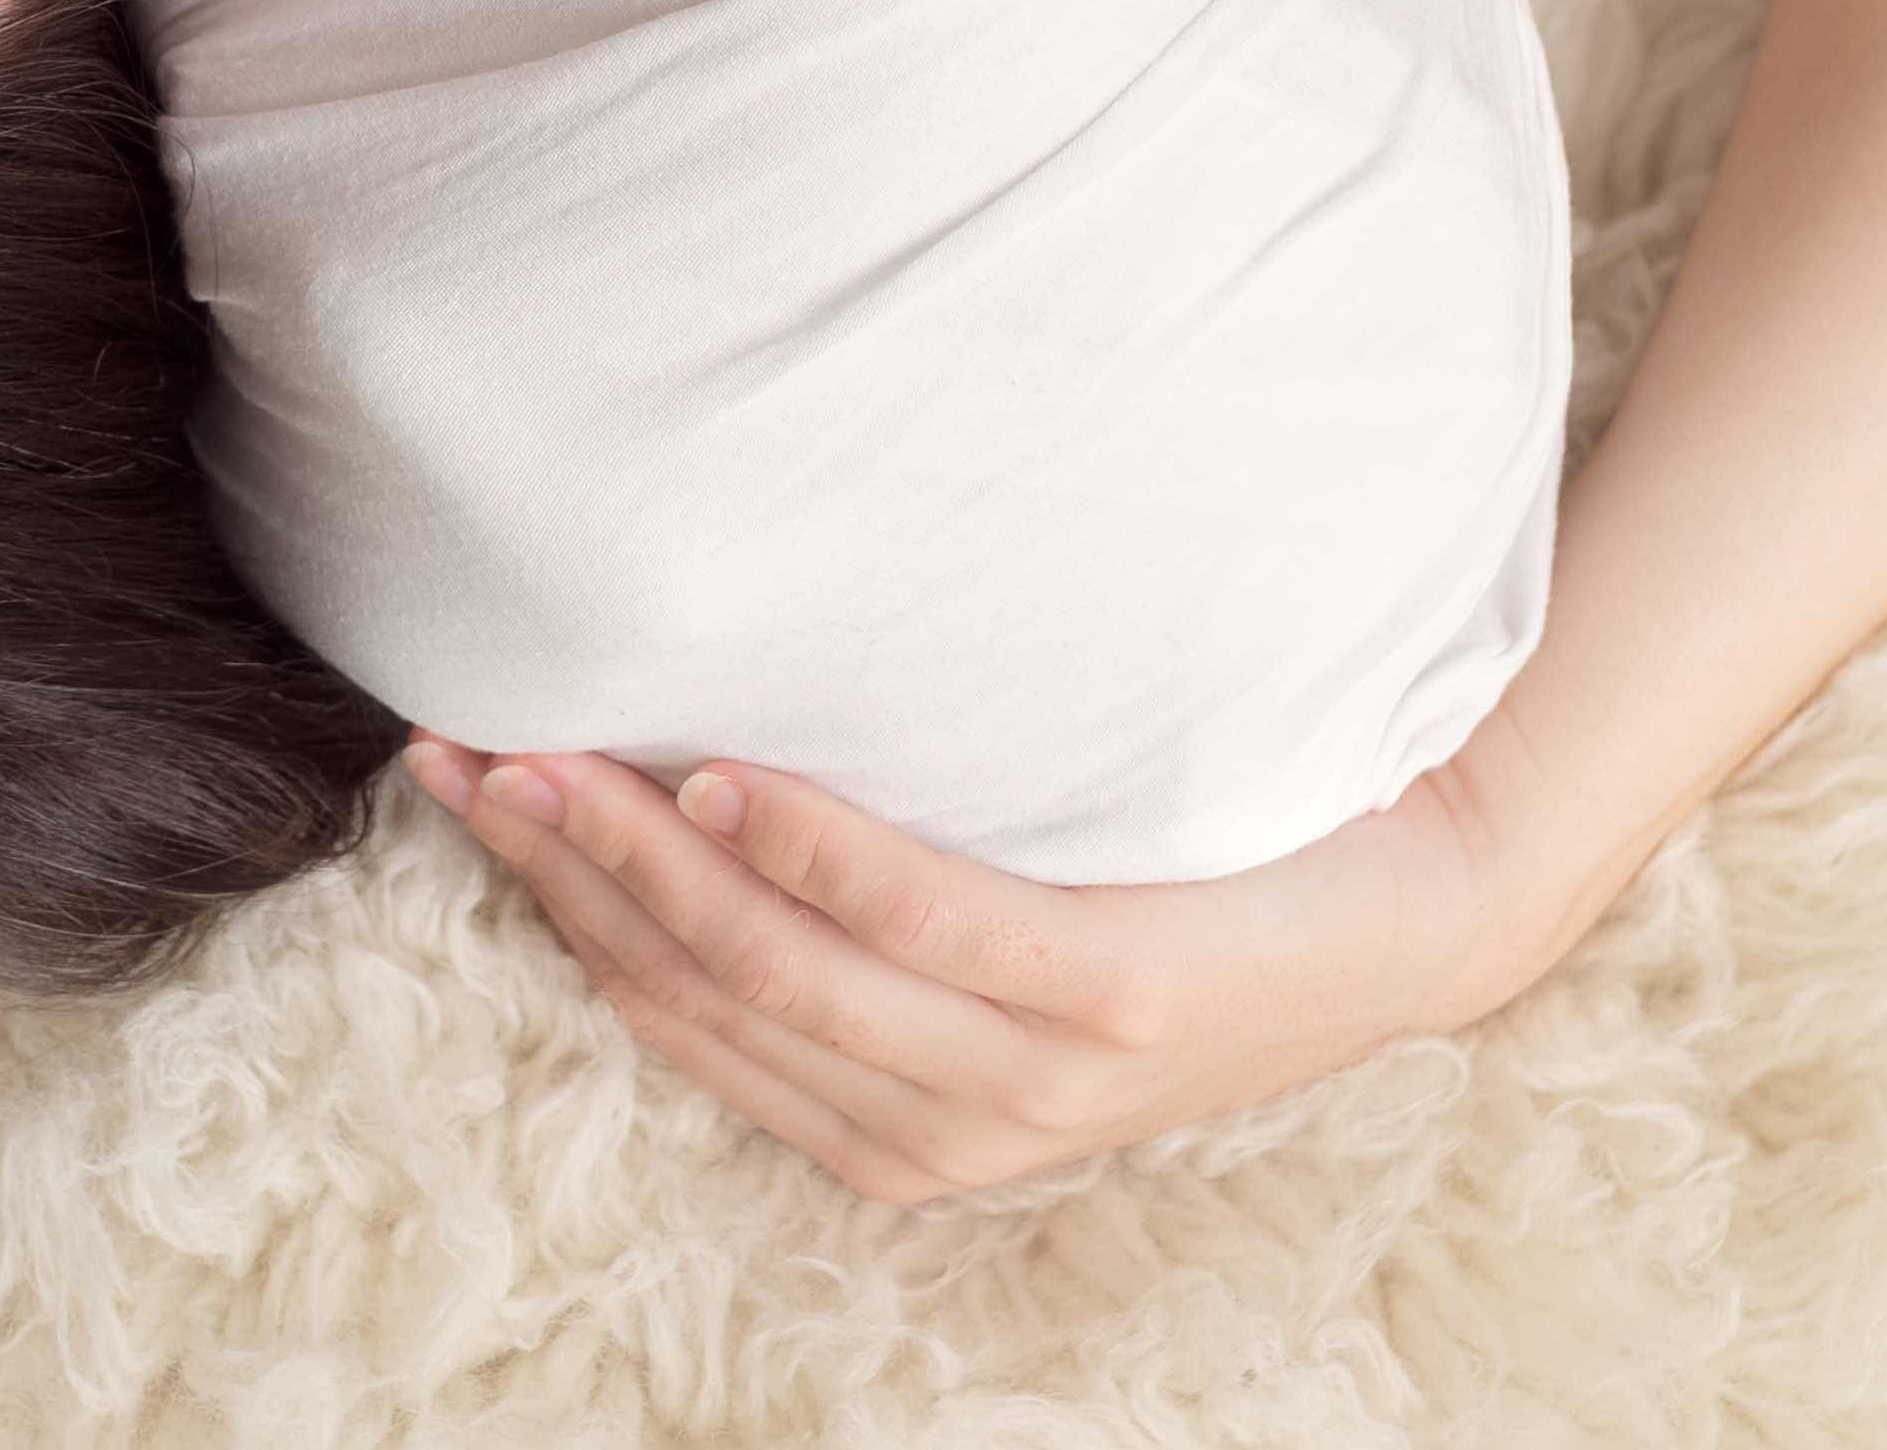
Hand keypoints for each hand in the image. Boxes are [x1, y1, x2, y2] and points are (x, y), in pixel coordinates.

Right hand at [409, 734, 1554, 1205]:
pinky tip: (729, 782)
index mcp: (909, 1126)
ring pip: (790, 971)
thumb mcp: (1016, 945)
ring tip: (552, 765)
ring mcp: (1037, 1069)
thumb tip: (697, 782)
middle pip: (709, 995)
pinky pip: (932, 927)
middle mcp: (957, 1122)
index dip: (560, 912)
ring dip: (650, 862)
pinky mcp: (1115, 993)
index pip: (684, 1021)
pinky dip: (818, 857)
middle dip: (567, 876)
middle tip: (460, 760)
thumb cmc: (1194, 889)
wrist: (1426, 904)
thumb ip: (874, 921)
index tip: (466, 792)